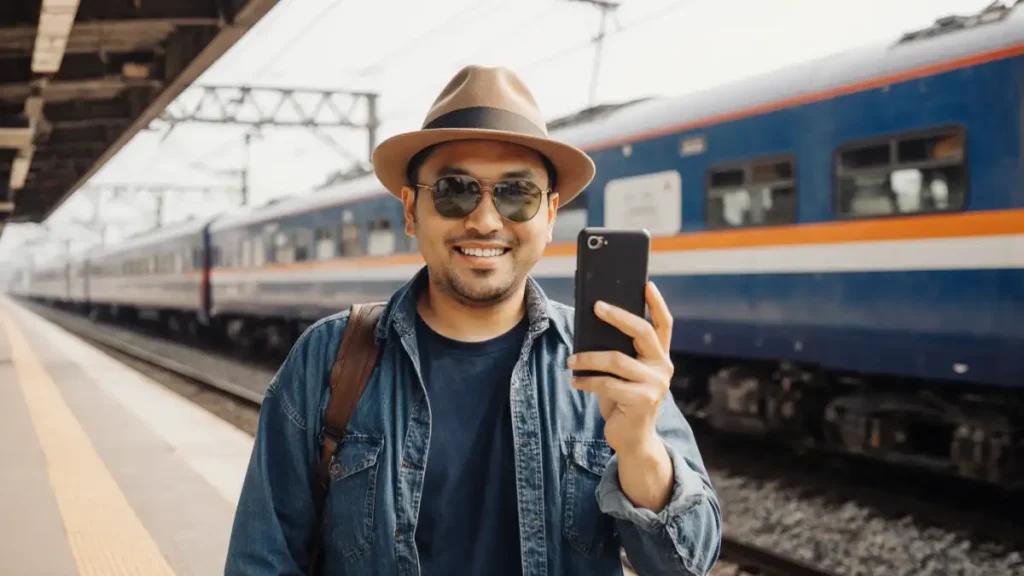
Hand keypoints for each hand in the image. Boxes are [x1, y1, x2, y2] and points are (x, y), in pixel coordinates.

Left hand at [568, 281, 673, 456]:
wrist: (633, 440)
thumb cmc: (623, 400)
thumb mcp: (624, 374)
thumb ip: (620, 353)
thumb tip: (593, 326)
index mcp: (660, 357)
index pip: (664, 325)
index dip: (657, 304)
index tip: (646, 284)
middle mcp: (663, 367)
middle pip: (643, 332)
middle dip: (617, 316)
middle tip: (596, 307)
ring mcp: (655, 385)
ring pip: (617, 360)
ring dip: (589, 357)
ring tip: (571, 360)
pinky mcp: (642, 401)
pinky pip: (608, 384)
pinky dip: (587, 380)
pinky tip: (575, 380)